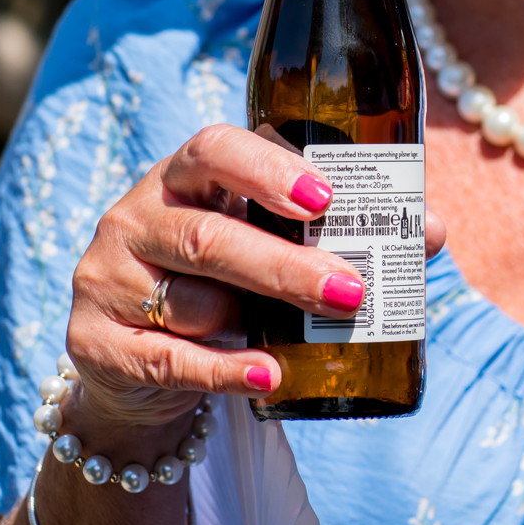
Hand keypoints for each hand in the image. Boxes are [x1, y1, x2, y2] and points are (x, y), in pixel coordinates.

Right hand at [62, 124, 446, 442]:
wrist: (143, 359)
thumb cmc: (230, 280)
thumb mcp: (275, 246)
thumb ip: (344, 232)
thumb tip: (430, 233)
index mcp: (186, 175)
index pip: (215, 149)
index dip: (268, 169)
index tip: (325, 198)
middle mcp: (136, 215)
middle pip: (209, 235)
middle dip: (287, 265)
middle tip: (353, 289)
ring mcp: (106, 277)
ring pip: (190, 300)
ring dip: (257, 320)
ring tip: (313, 332)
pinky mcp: (93, 340)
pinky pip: (165, 358)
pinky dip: (224, 370)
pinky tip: (269, 376)